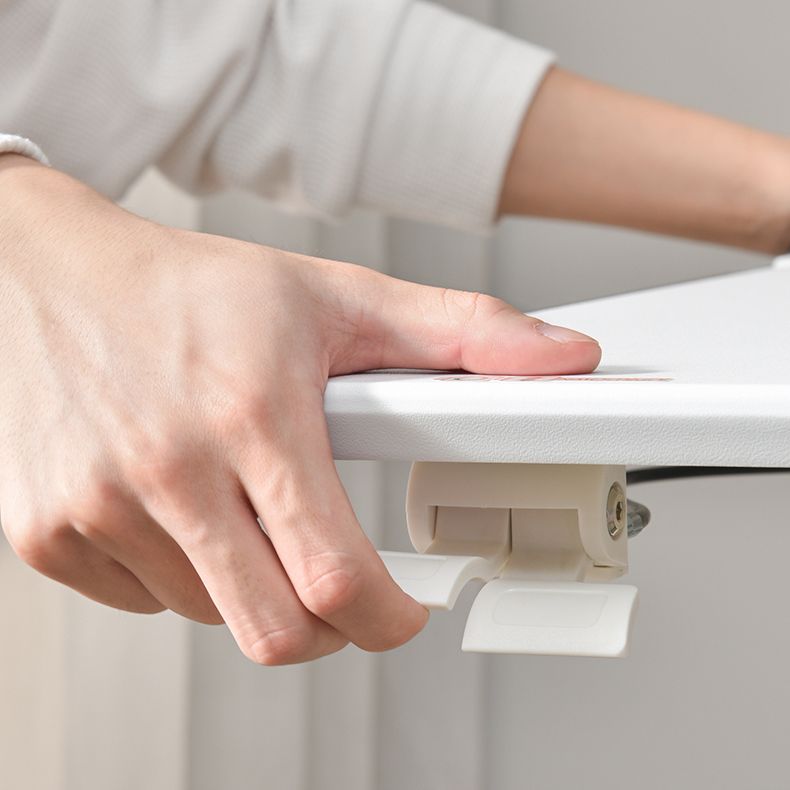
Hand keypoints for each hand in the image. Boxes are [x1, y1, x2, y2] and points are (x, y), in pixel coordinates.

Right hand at [0, 157, 599, 663]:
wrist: (54, 276)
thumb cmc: (193, 291)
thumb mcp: (338, 296)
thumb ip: (462, 332)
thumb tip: (562, 358)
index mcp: (252, 413)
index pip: (337, 576)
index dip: (388, 618)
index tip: (403, 610)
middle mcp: (167, 468)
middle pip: (278, 630)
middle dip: (330, 625)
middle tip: (339, 579)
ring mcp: (96, 508)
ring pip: (212, 616)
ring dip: (251, 584)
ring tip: (247, 507)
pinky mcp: (46, 534)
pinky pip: (144, 601)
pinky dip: (183, 574)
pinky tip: (183, 509)